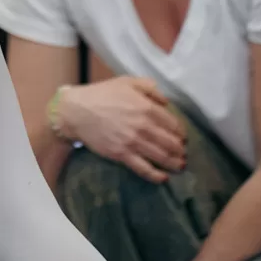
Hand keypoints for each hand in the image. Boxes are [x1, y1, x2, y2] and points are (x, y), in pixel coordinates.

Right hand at [56, 77, 185, 182]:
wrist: (76, 111)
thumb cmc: (101, 94)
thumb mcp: (126, 82)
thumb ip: (149, 88)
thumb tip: (166, 101)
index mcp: (146, 107)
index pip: (173, 124)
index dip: (181, 133)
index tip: (183, 138)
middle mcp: (143, 126)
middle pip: (170, 142)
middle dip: (180, 150)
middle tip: (184, 154)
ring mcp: (132, 142)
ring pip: (161, 156)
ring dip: (174, 163)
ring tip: (180, 166)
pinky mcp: (121, 154)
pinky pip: (143, 168)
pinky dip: (156, 175)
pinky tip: (164, 178)